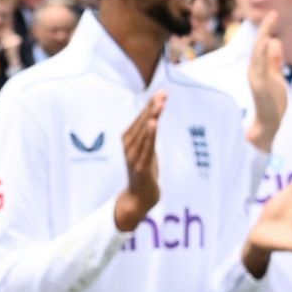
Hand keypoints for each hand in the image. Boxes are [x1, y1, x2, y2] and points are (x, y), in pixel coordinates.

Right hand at [113, 93, 164, 232]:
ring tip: (159, 105)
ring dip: (152, 117)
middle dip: (152, 107)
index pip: (141, 118)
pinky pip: (146, 148)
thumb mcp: (148, 149)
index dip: (150, 105)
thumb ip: (150, 132)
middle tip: (162, 94)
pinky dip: (150, 135)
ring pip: (144, 133)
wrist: (138, 199)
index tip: (161, 92)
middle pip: (142, 123)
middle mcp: (128, 146)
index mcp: (129, 139)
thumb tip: (155, 112)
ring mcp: (133, 156)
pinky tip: (153, 124)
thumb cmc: (144, 172)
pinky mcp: (140, 167)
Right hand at [245, 12, 286, 151]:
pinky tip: (268, 41)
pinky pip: (260, 65)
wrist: (269, 124)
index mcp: (258, 67)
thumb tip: (275, 42)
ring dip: (264, 35)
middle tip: (273, 13)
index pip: (262, 44)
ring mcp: (255, 77)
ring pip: (257, 51)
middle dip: (265, 28)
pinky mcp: (258, 85)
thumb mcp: (276, 77)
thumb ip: (274, 60)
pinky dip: (262, 52)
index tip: (274, 15)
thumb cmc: (273, 102)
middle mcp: (253, 69)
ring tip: (271, 20)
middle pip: (258, 44)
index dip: (267, 29)